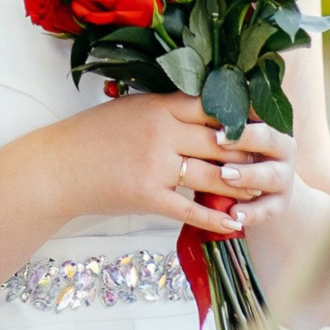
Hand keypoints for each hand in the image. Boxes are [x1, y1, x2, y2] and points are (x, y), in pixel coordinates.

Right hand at [27, 94, 276, 235]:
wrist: (58, 167)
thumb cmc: (92, 134)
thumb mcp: (131, 109)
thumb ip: (166, 109)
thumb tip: (204, 110)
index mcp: (159, 106)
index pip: (213, 108)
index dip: (241, 118)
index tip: (261, 125)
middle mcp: (162, 133)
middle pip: (220, 142)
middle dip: (249, 153)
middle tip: (271, 161)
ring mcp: (156, 166)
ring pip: (213, 176)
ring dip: (241, 185)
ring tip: (260, 190)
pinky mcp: (148, 196)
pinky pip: (191, 209)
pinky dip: (216, 218)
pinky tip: (234, 223)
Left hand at [204, 121, 296, 231]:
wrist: (255, 188)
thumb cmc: (231, 154)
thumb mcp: (228, 138)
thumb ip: (219, 123)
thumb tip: (197, 101)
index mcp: (270, 125)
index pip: (257, 112)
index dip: (238, 115)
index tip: (215, 116)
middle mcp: (282, 150)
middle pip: (269, 139)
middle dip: (244, 139)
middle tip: (217, 140)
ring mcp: (284, 178)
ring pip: (271, 175)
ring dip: (248, 175)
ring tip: (225, 177)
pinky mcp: (279, 204)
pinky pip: (269, 209)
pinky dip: (252, 213)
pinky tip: (234, 216)